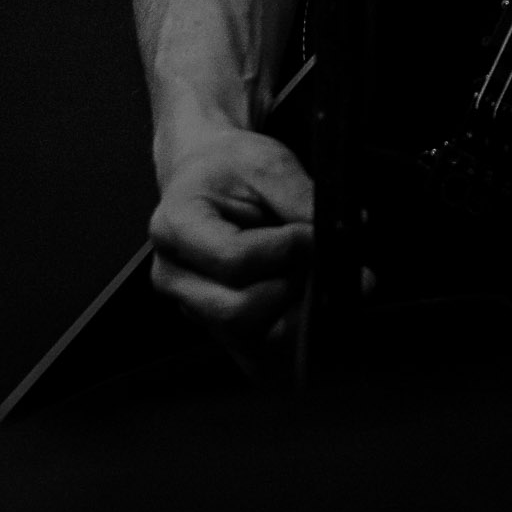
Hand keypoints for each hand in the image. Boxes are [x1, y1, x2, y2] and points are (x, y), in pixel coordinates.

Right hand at [149, 125, 313, 370]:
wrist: (208, 174)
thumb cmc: (230, 167)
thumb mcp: (266, 162)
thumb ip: (299, 198)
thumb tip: (337, 234)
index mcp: (176, 227)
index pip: (234, 260)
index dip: (285, 251)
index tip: (315, 234)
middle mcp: (174, 276)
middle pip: (238, 309)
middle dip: (292, 286)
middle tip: (323, 259)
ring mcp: (191, 307)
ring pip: (249, 336)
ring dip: (295, 310)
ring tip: (318, 275)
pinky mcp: (214, 326)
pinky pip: (255, 349)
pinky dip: (290, 330)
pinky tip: (309, 301)